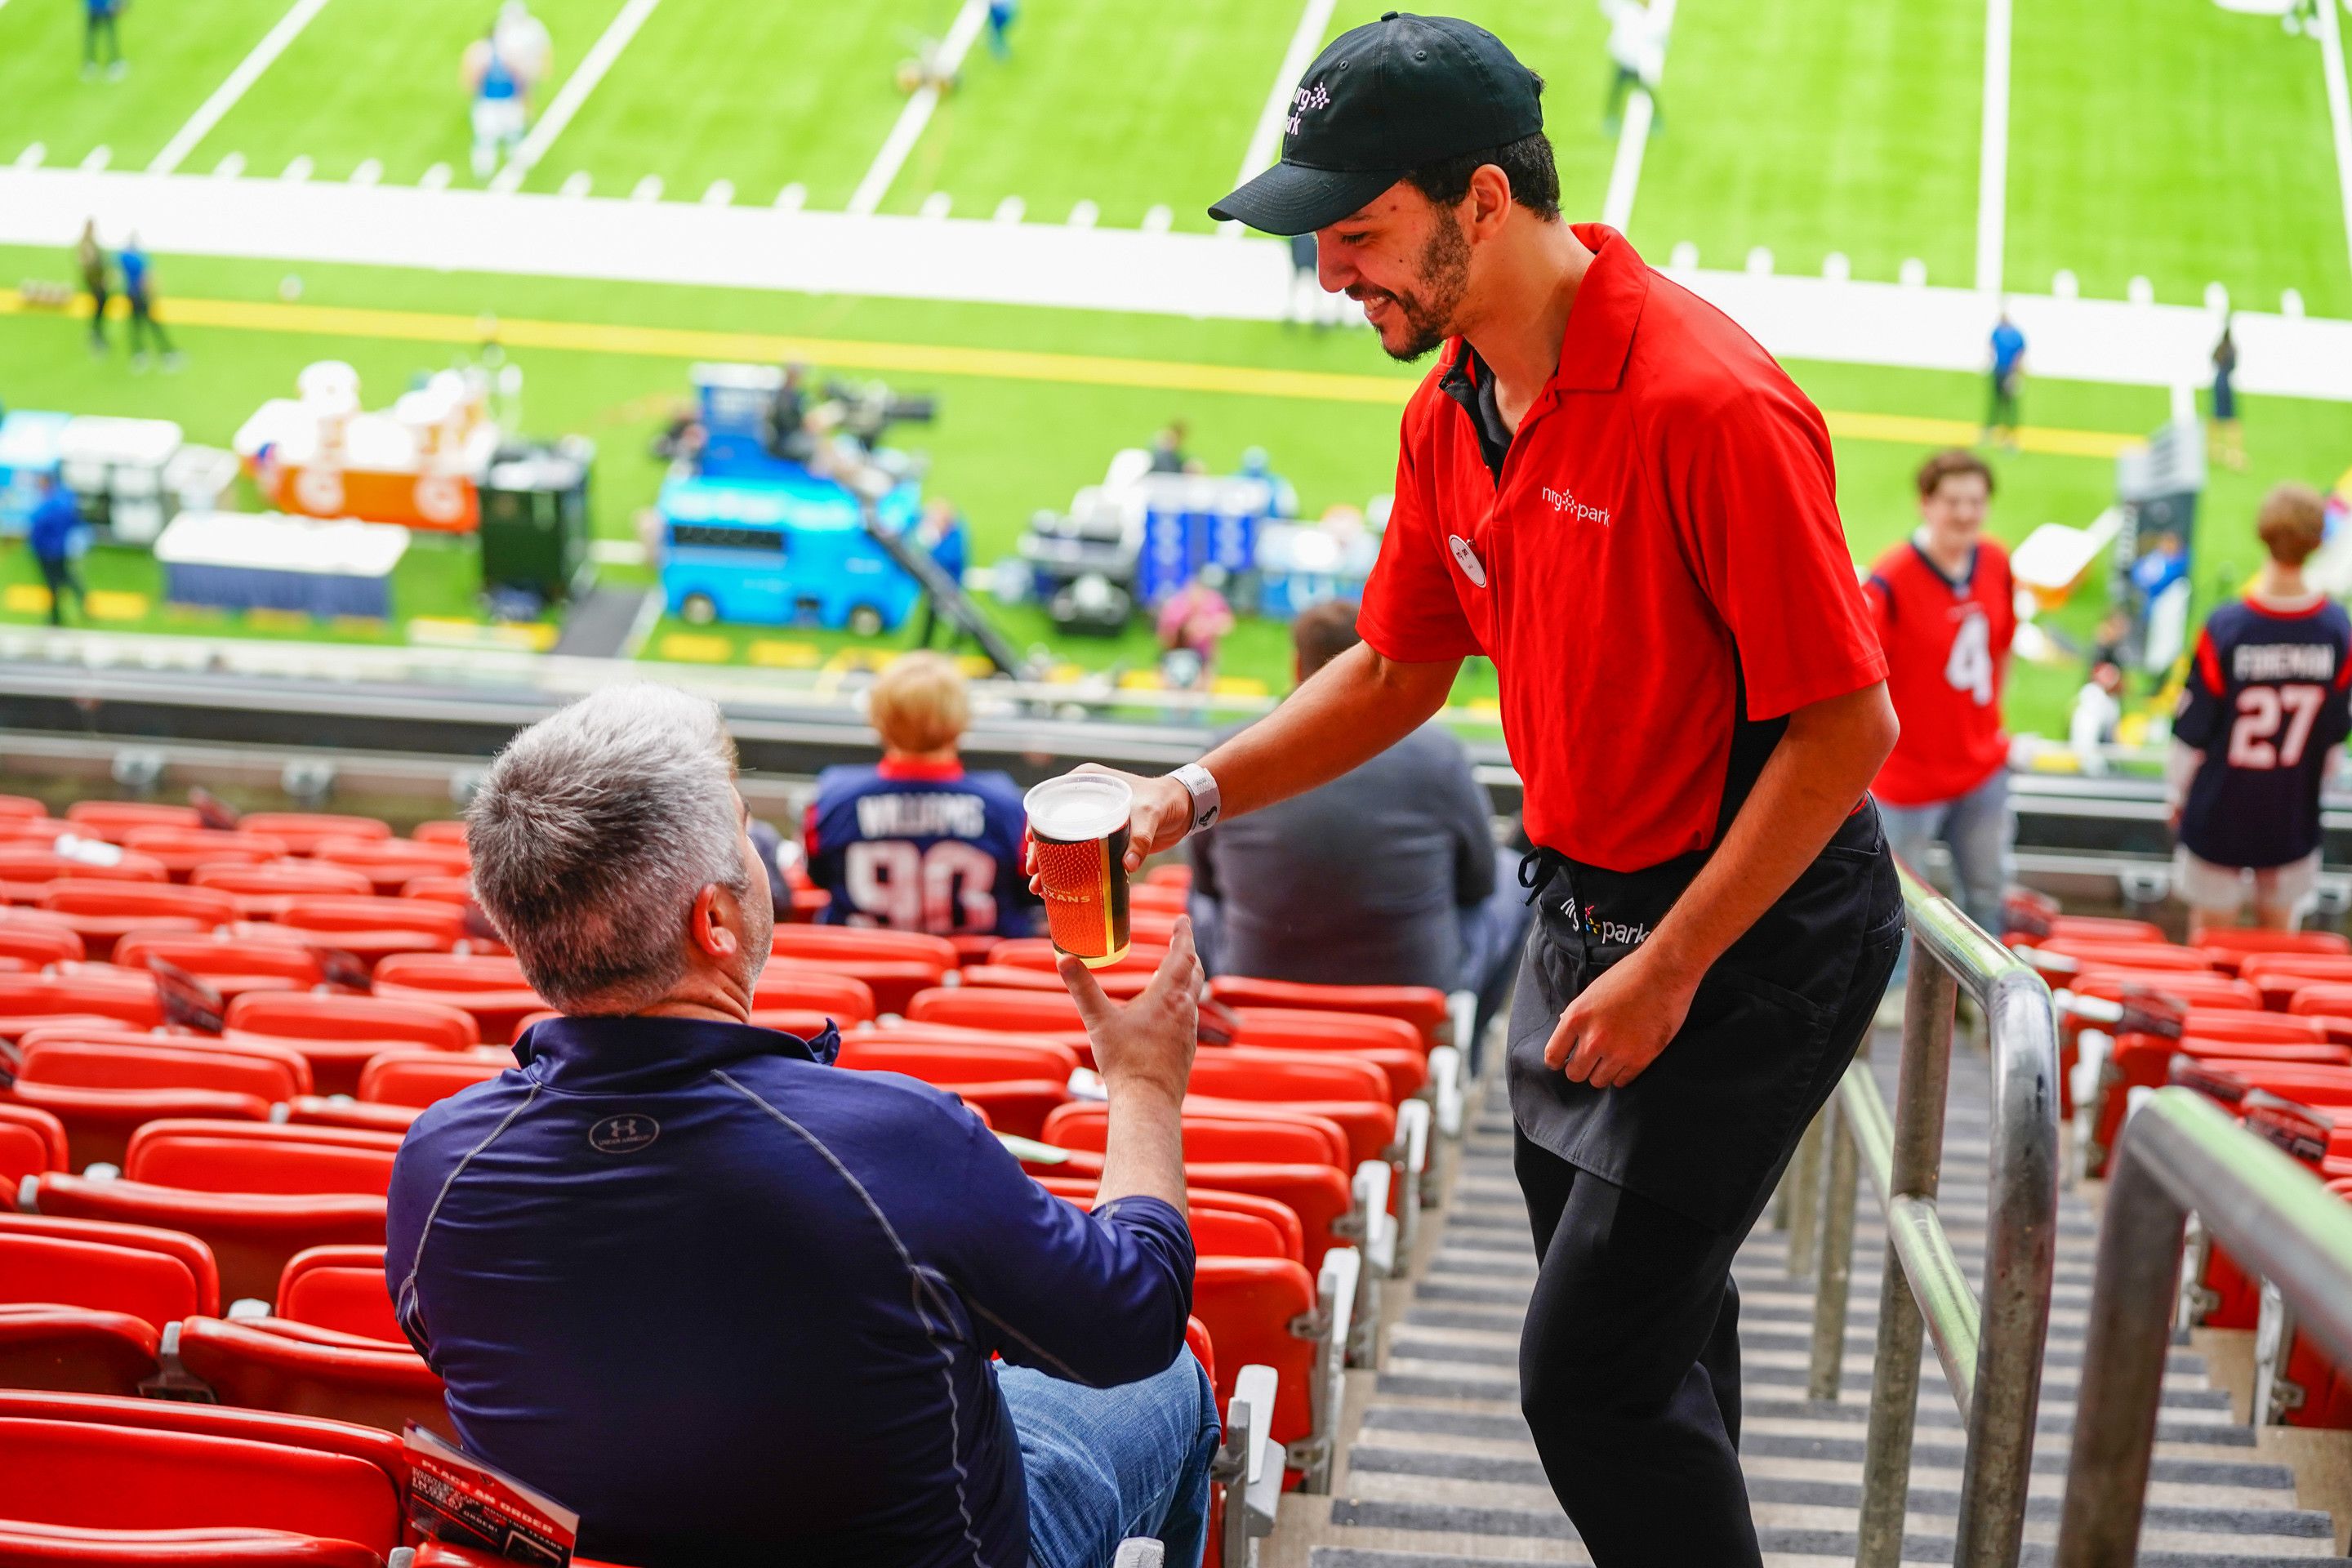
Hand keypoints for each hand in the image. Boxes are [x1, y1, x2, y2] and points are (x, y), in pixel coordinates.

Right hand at [1025, 764, 1194, 890]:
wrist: (1185, 809)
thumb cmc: (1165, 801)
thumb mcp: (1150, 814)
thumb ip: (1140, 837)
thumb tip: (1128, 865)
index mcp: (1087, 782)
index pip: (1051, 803)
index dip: (1036, 824)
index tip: (1031, 844)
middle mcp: (1084, 799)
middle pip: (1051, 827)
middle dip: (1039, 853)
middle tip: (1034, 875)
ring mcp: (1091, 819)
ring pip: (1061, 844)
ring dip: (1050, 866)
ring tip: (1039, 889)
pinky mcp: (1101, 837)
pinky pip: (1078, 854)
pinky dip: (1068, 871)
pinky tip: (1058, 890)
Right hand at [1059, 916, 1200, 1106]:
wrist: (1148, 1101)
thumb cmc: (1125, 1062)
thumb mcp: (1098, 1021)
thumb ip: (1082, 988)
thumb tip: (1063, 958)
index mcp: (1167, 997)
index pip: (1182, 955)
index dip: (1183, 934)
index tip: (1182, 918)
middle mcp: (1184, 1010)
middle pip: (1194, 972)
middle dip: (1187, 952)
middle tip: (1180, 939)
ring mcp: (1189, 1030)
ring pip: (1194, 994)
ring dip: (1186, 977)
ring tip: (1172, 971)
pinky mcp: (1187, 1047)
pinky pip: (1189, 1015)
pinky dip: (1182, 1001)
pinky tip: (1168, 1012)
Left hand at [1543, 942, 1700, 1089]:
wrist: (1664, 972)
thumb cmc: (1628, 976)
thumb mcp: (1591, 993)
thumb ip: (1578, 1017)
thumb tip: (1568, 1036)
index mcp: (1576, 1018)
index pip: (1552, 1056)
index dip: (1557, 1061)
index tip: (1563, 1061)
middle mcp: (1593, 1039)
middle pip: (1575, 1074)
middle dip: (1581, 1068)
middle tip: (1590, 1060)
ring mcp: (1618, 1051)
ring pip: (1598, 1081)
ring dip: (1602, 1072)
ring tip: (1611, 1058)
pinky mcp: (1641, 1059)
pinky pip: (1622, 1081)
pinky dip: (1622, 1073)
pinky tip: (1626, 1059)